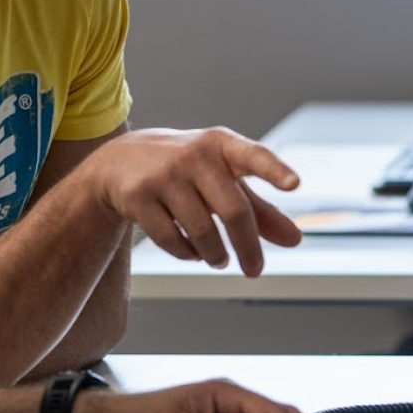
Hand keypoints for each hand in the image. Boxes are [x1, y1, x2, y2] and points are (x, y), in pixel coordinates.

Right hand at [93, 127, 301, 276]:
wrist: (118, 161)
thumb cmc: (184, 170)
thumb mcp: (221, 178)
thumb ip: (258, 207)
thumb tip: (294, 239)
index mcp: (220, 144)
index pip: (253, 155)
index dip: (274, 170)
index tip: (294, 184)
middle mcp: (192, 155)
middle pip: (233, 210)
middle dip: (248, 247)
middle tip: (254, 269)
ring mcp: (162, 175)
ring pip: (202, 231)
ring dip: (216, 255)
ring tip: (219, 259)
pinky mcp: (137, 196)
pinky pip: (172, 239)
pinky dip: (187, 254)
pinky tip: (192, 252)